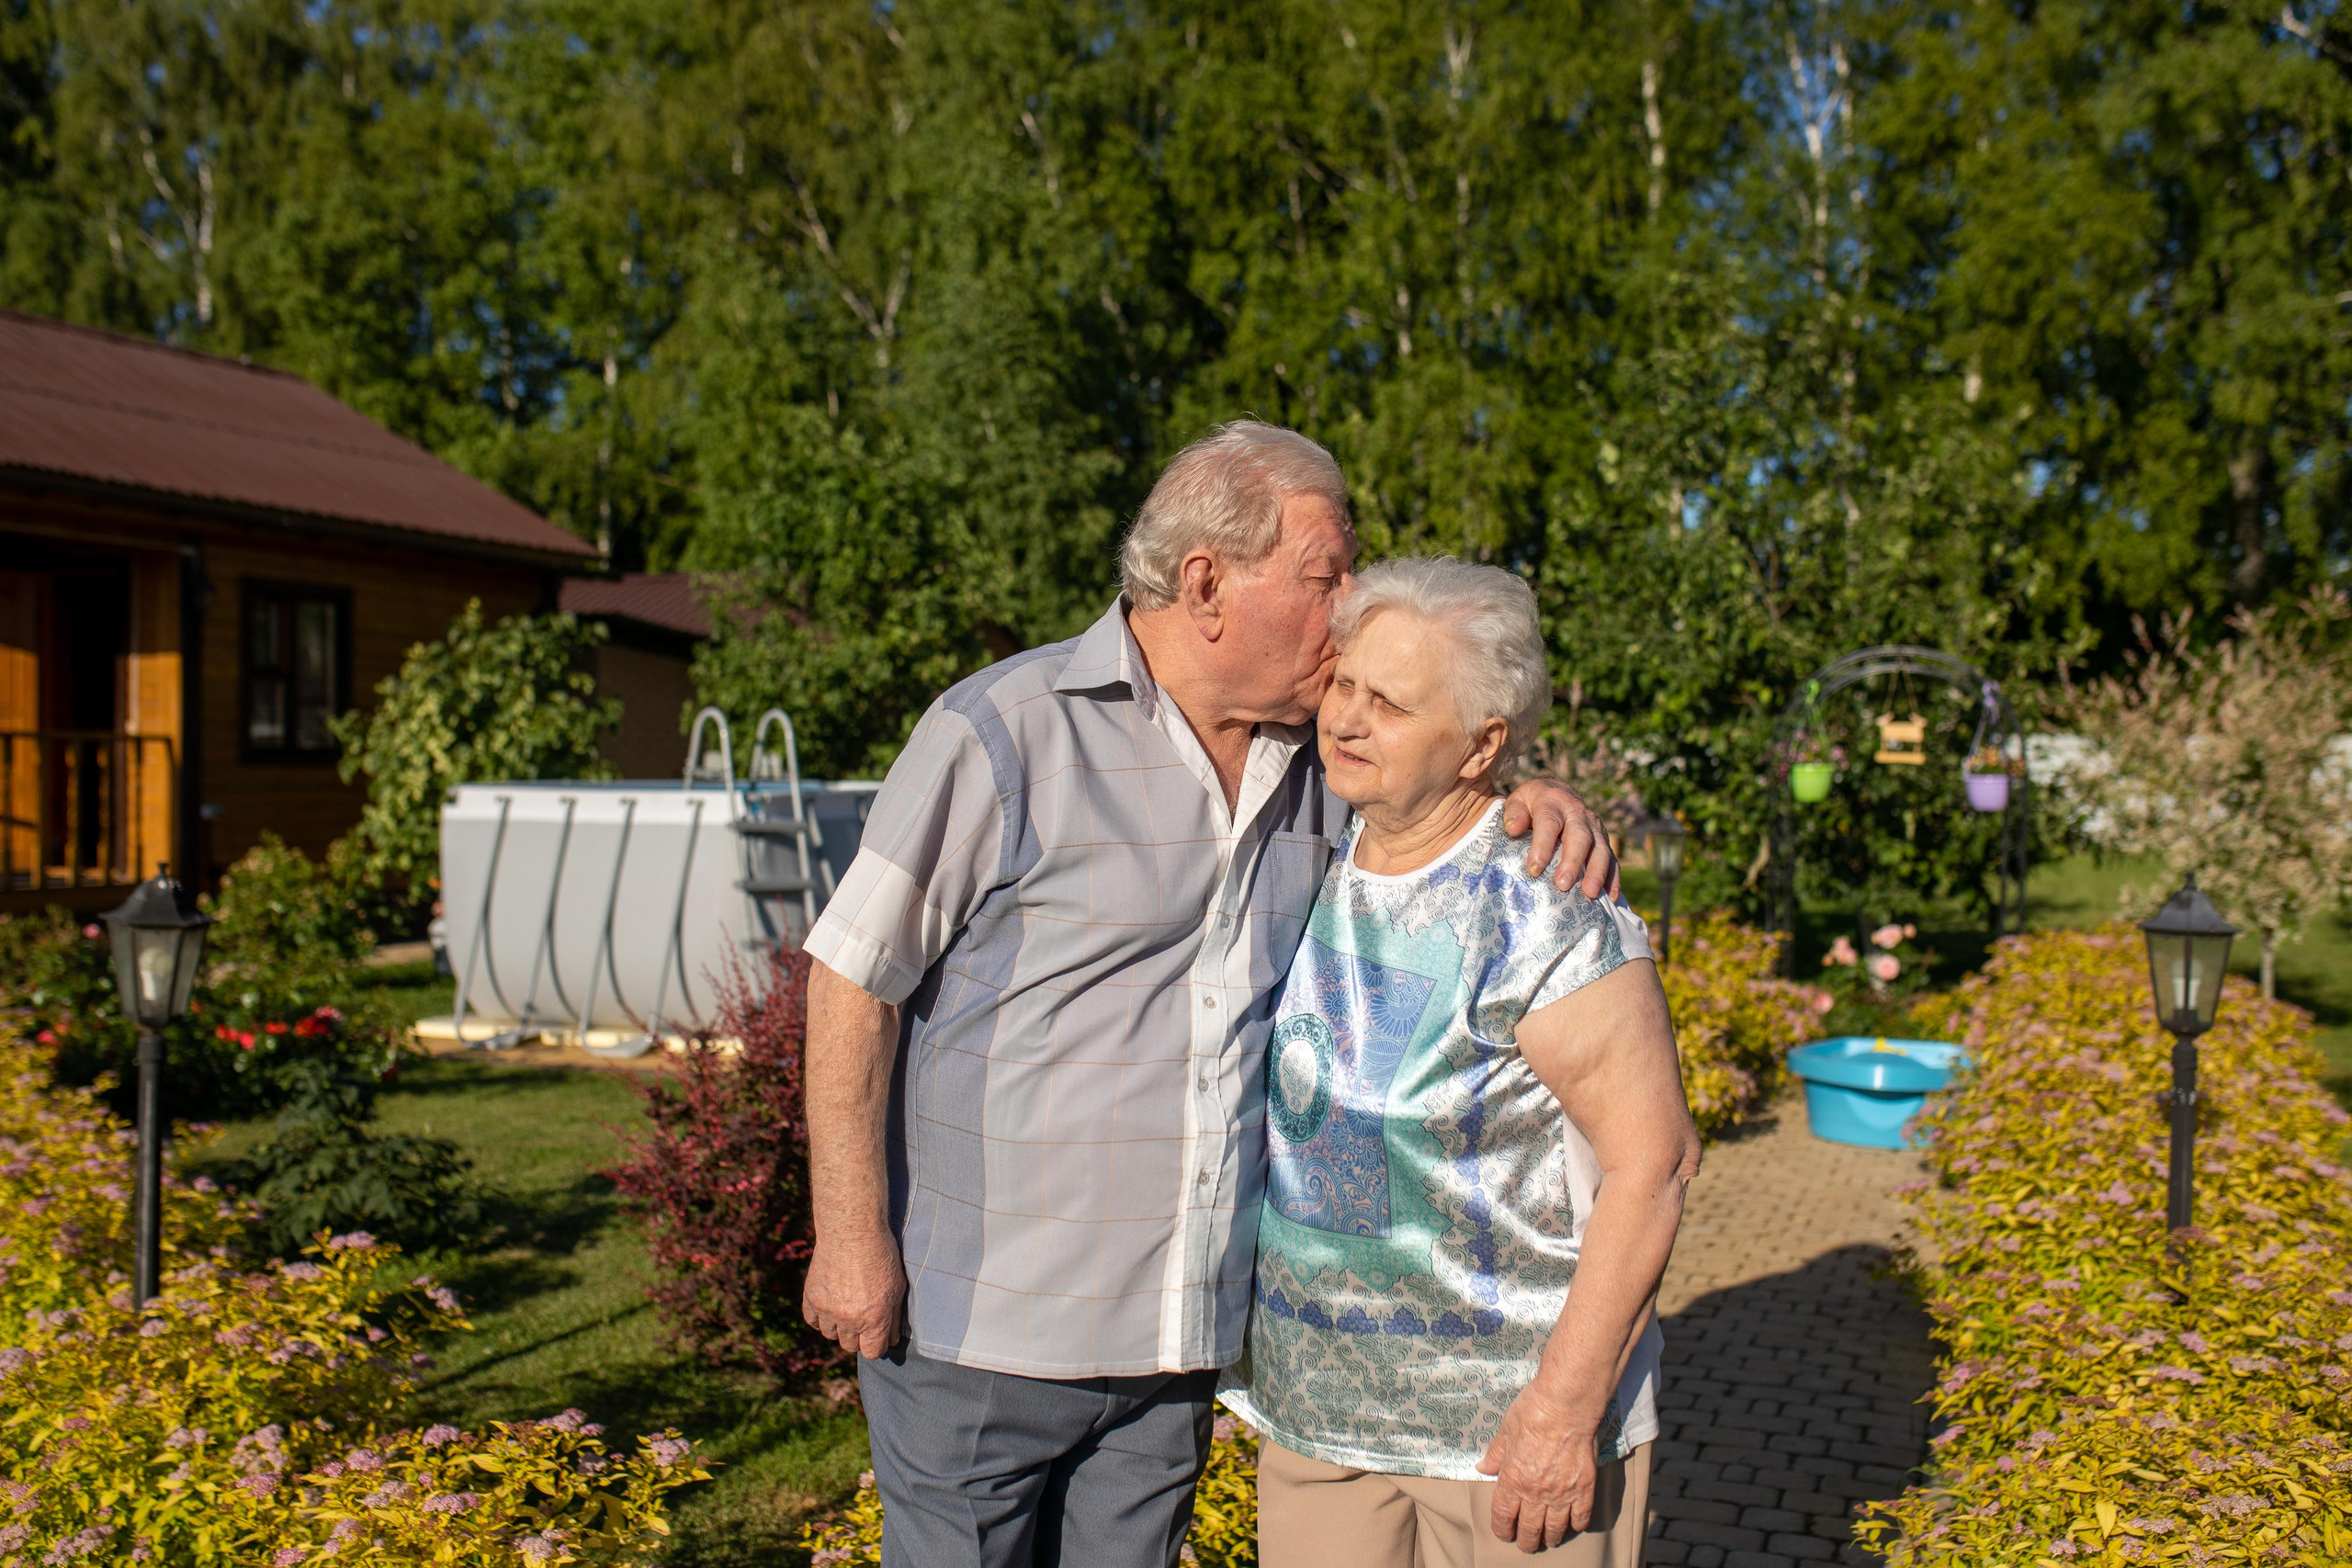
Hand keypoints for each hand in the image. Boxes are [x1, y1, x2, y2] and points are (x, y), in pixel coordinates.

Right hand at [803, 1228, 906, 1357]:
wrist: (852, 1231)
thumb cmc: (881, 1255)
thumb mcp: (898, 1286)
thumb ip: (894, 1317)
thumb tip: (892, 1340)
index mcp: (874, 1319)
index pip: (872, 1352)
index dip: (876, 1345)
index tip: (877, 1336)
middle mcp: (850, 1319)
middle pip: (849, 1346)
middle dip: (857, 1336)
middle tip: (862, 1317)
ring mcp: (827, 1310)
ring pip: (830, 1334)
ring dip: (838, 1326)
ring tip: (846, 1307)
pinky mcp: (811, 1298)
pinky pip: (812, 1321)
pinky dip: (820, 1316)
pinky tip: (830, 1303)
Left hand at [1477, 1382, 1602, 1552]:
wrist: (1566, 1404)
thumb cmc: (1532, 1412)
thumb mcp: (1505, 1431)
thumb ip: (1495, 1454)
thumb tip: (1483, 1468)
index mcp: (1513, 1480)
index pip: (1503, 1517)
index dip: (1502, 1529)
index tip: (1504, 1532)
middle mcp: (1536, 1493)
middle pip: (1529, 1530)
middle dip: (1526, 1541)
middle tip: (1526, 1543)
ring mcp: (1562, 1493)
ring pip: (1555, 1529)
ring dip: (1549, 1538)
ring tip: (1547, 1539)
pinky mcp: (1584, 1488)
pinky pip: (1581, 1517)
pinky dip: (1575, 1525)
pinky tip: (1572, 1523)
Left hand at [1501, 780, 1620, 897]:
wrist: (1556, 792)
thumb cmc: (1532, 803)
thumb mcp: (1518, 801)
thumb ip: (1514, 814)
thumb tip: (1513, 829)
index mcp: (1553, 802)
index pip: (1549, 824)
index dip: (1542, 846)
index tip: (1534, 869)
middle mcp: (1578, 813)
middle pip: (1580, 837)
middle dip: (1573, 862)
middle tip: (1563, 885)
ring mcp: (1595, 826)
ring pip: (1600, 848)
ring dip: (1597, 872)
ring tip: (1590, 893)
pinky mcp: (1604, 840)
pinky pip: (1612, 858)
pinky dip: (1613, 877)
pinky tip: (1610, 896)